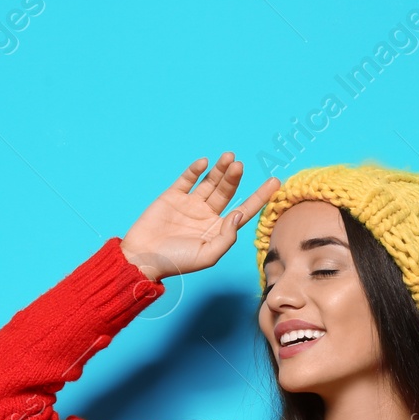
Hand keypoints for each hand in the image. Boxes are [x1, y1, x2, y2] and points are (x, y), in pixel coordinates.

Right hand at [120, 152, 281, 281]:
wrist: (143, 257)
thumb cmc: (177, 262)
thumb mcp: (208, 255)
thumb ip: (227, 236)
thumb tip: (238, 215)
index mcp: (218, 229)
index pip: (245, 210)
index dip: (260, 196)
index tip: (275, 182)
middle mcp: (207, 215)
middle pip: (227, 192)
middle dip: (234, 178)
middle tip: (239, 165)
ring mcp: (190, 204)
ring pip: (210, 183)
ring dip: (220, 170)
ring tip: (229, 158)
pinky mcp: (172, 196)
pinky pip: (187, 180)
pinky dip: (195, 170)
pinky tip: (205, 163)